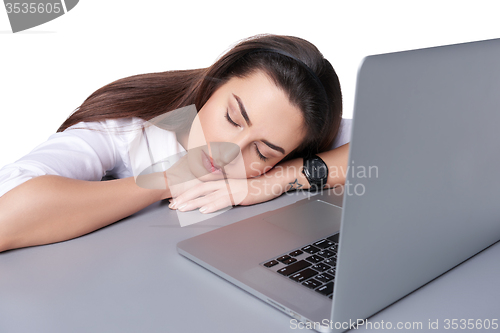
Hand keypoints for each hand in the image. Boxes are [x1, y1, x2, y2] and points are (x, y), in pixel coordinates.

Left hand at [169, 174, 286, 213]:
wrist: (268, 183)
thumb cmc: (251, 188)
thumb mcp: (233, 189)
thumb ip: (220, 193)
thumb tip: (208, 201)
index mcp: (220, 182)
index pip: (198, 187)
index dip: (185, 193)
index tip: (174, 200)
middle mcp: (222, 184)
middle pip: (198, 190)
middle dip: (184, 198)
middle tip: (172, 206)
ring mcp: (230, 188)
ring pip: (208, 195)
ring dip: (193, 202)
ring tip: (182, 208)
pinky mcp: (238, 194)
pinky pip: (223, 200)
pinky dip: (213, 205)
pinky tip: (205, 210)